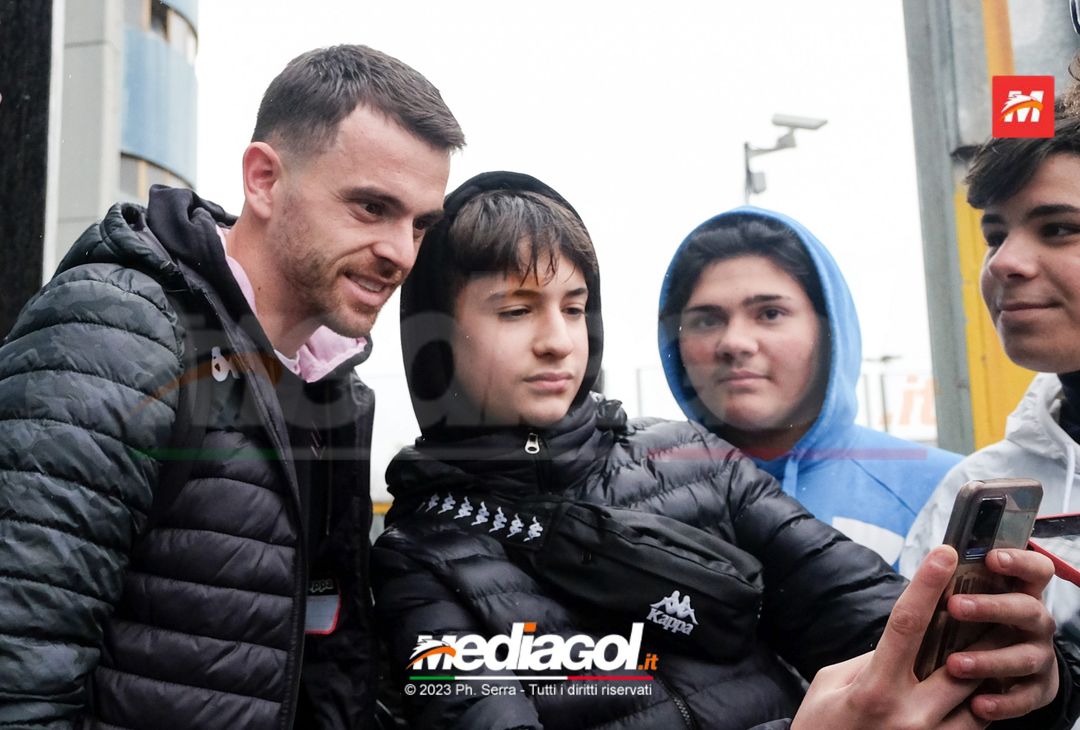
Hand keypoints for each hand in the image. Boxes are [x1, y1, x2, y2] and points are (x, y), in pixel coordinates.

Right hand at [792, 546, 984, 729]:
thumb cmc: (821, 726)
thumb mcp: (832, 683)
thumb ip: (870, 659)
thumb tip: (904, 638)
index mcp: (874, 688)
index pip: (906, 625)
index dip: (926, 585)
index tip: (944, 553)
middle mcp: (907, 716)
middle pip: (959, 662)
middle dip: (976, 630)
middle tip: (985, 601)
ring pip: (976, 698)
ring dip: (981, 670)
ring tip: (985, 645)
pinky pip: (974, 727)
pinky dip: (976, 704)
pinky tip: (971, 686)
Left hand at [942, 548, 1057, 720]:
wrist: (993, 673)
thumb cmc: (973, 626)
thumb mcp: (969, 603)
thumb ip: (959, 586)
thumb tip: (935, 560)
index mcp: (1020, 593)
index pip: (1035, 570)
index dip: (1020, 561)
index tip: (991, 558)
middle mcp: (1036, 623)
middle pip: (1029, 609)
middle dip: (993, 607)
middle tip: (955, 606)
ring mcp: (1039, 656)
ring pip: (1025, 657)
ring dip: (989, 659)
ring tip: (954, 664)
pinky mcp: (1037, 691)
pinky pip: (1026, 698)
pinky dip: (1002, 702)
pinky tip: (976, 703)